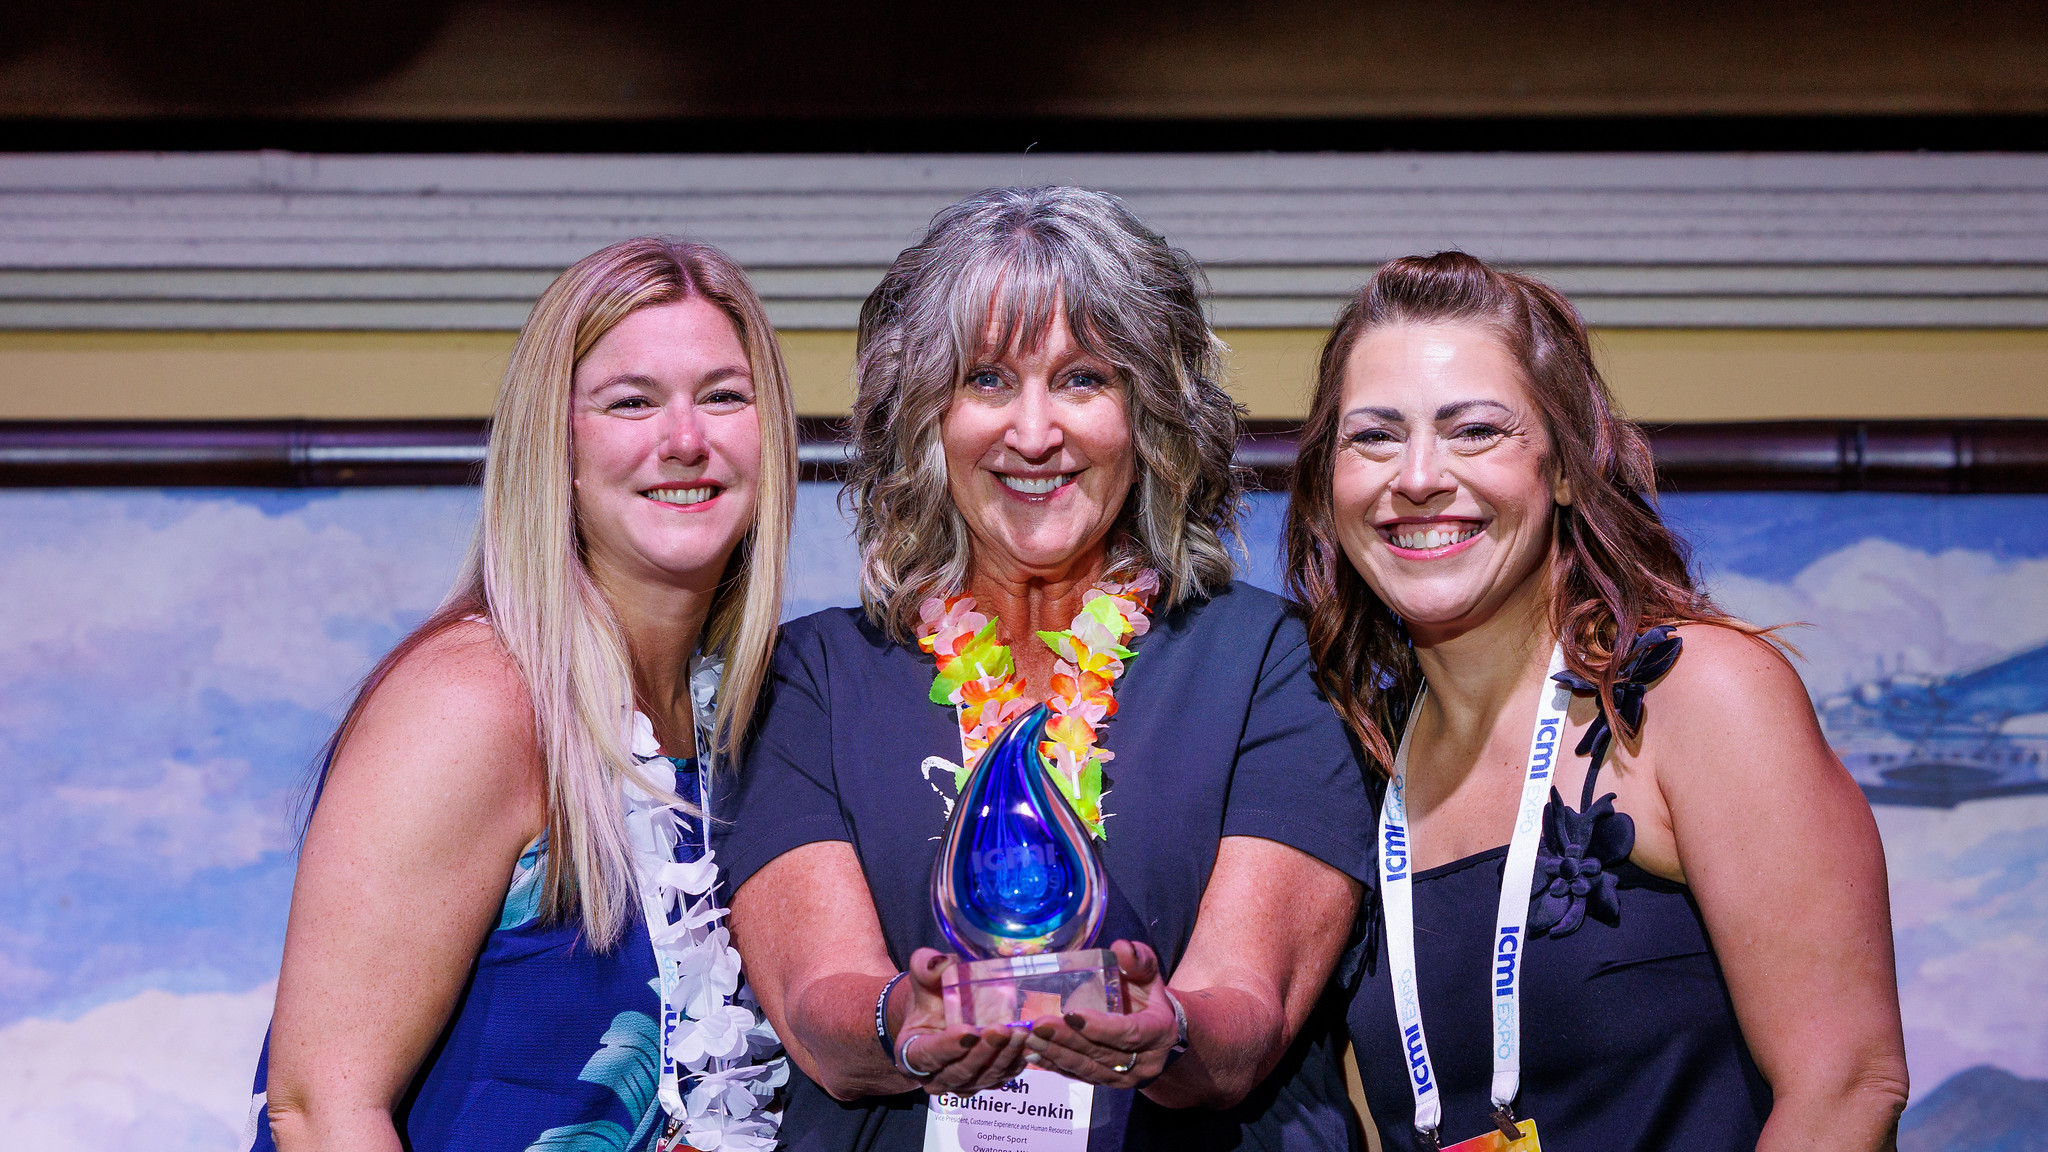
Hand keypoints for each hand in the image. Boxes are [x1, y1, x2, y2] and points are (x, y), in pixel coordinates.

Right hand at [896, 948, 1031, 1095]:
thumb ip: (926, 967)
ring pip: (984, 1077)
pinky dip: (1017, 1062)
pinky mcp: (986, 1081)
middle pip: (960, 1071)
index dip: (949, 1046)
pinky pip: (1003, 1078)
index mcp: (913, 1053)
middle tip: (1001, 1030)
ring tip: (1020, 1034)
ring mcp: (963, 1083)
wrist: (945, 1013)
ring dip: (1003, 1057)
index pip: (929, 1055)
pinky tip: (1029, 1044)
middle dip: (983, 1052)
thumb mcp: (925, 977)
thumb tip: (939, 962)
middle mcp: (936, 1076)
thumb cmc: (933, 996)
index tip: (969, 1031)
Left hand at [1023, 941, 1177, 1087]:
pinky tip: (1033, 1054)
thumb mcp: (1147, 972)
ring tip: (1031, 1039)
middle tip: (1039, 1025)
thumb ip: (1137, 960)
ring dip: (1057, 1054)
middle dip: (1068, 1040)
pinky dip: (1055, 1065)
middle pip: (1102, 1053)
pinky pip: (1079, 1076)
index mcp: (1158, 1032)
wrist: (1155, 1027)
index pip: (1129, 1033)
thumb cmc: (1147, 994)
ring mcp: (1126, 1077)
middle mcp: (1144, 1061)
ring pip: (1088, 1068)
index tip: (1071, 1014)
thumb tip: (1122, 948)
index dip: (1100, 1027)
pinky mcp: (1107, 1082)